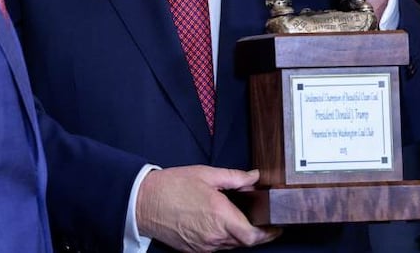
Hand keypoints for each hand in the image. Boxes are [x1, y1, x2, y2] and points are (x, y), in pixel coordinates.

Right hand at [136, 166, 280, 251]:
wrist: (143, 202)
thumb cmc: (172, 186)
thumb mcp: (206, 174)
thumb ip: (234, 177)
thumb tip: (254, 177)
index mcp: (220, 216)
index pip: (253, 236)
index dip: (269, 234)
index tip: (276, 227)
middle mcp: (214, 236)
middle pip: (244, 242)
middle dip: (255, 232)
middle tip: (259, 219)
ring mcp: (203, 246)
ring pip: (230, 245)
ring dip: (237, 234)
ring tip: (236, 217)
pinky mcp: (194, 250)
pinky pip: (216, 247)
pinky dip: (222, 237)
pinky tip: (217, 223)